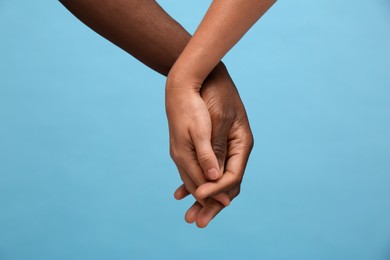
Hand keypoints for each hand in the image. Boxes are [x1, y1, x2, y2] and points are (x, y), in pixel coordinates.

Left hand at [172, 63, 253, 227]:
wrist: (202, 74)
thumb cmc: (209, 93)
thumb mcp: (213, 120)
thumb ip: (212, 150)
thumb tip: (213, 177)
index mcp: (241, 142)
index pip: (233, 176)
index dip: (217, 190)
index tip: (199, 198)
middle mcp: (235, 148)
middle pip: (227, 184)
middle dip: (212, 204)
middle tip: (197, 222)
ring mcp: (224, 147)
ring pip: (216, 180)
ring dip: (203, 198)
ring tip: (189, 215)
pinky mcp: (212, 145)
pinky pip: (207, 170)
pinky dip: (197, 183)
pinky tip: (183, 193)